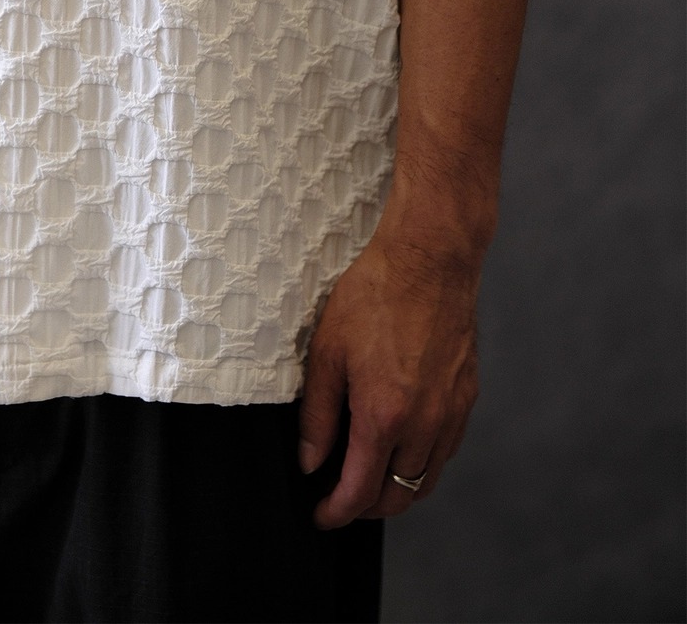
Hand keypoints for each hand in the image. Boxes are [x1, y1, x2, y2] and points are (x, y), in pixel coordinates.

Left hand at [297, 227, 480, 527]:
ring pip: (426, 480)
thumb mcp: (327, 351)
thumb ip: (318, 415)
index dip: (337, 512)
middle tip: (341, 501)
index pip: (361, 491)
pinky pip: (446, 451)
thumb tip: (310, 462)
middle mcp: (425, 425)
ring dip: (397, 491)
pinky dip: (423, 465)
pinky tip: (403, 448)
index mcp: (384, 416)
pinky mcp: (467, 397)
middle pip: (398, 496)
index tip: (322, 516)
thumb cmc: (374, 295)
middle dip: (366, 509)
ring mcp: (451, 413)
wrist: (429, 260)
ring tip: (370, 481)